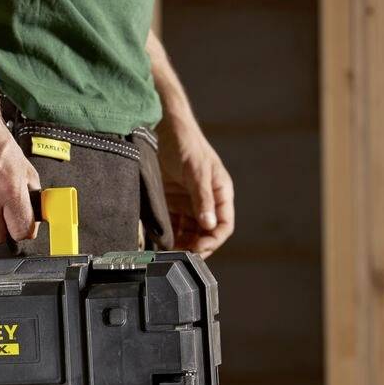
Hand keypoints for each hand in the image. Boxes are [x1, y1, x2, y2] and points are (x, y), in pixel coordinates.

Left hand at [160, 118, 234, 256]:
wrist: (164, 128)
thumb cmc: (186, 144)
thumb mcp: (196, 170)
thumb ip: (203, 198)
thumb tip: (209, 225)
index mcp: (220, 193)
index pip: (224, 225)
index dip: (213, 240)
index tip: (199, 250)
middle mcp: (207, 201)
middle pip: (206, 233)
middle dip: (196, 246)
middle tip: (181, 257)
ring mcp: (189, 202)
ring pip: (189, 232)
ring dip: (182, 244)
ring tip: (169, 253)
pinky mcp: (172, 202)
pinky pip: (174, 224)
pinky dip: (169, 235)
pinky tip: (160, 242)